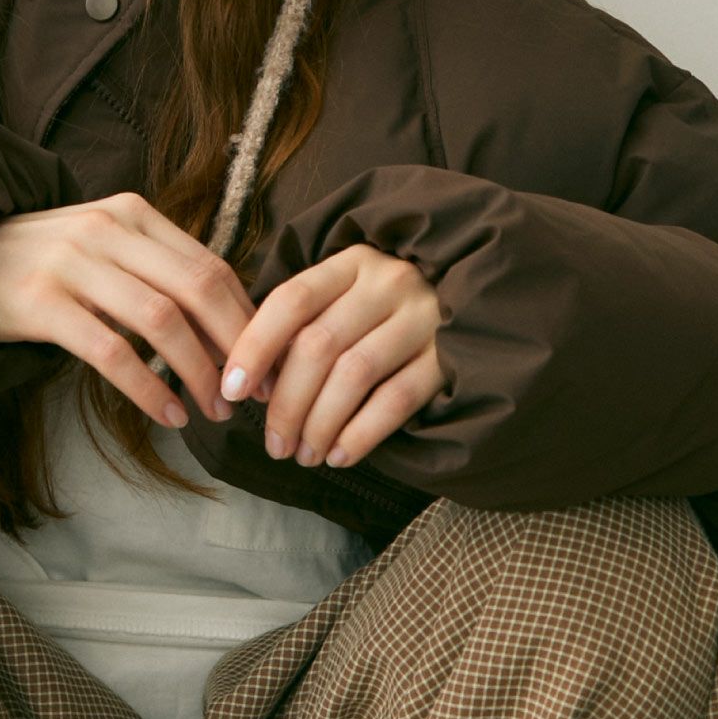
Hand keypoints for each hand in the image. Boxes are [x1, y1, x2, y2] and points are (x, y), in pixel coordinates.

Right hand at [0, 191, 269, 429]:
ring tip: (213, 410)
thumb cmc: (39, 264)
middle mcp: (106, 228)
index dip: (247, 319)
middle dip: (236, 346)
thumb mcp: (101, 246)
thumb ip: (154, 269)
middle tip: (253, 394)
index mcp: (131, 212)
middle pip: (198, 288)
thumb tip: (226, 324)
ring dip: (198, 372)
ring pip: (161, 320)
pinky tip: (167, 413)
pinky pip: (111, 351)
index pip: (210, 266)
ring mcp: (71, 262)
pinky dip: (148, 387)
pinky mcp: (40, 302)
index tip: (267, 365)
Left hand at [218, 243, 447, 467]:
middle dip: (286, 403)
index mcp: (352, 263)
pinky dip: (361, 433)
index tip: (231, 389)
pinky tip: (339, 455)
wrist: (486, 298)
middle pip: (318, 345)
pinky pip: (396, 399)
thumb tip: (245, 377)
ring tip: (302, 455)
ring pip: (354, 375)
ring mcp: (423, 317)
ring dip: (319, 423)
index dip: (255, 346)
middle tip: (273, 443)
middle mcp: (387, 283)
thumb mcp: (347, 294)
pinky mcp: (450, 355)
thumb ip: (303, 322)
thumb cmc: (388, 308)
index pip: (291, 301)